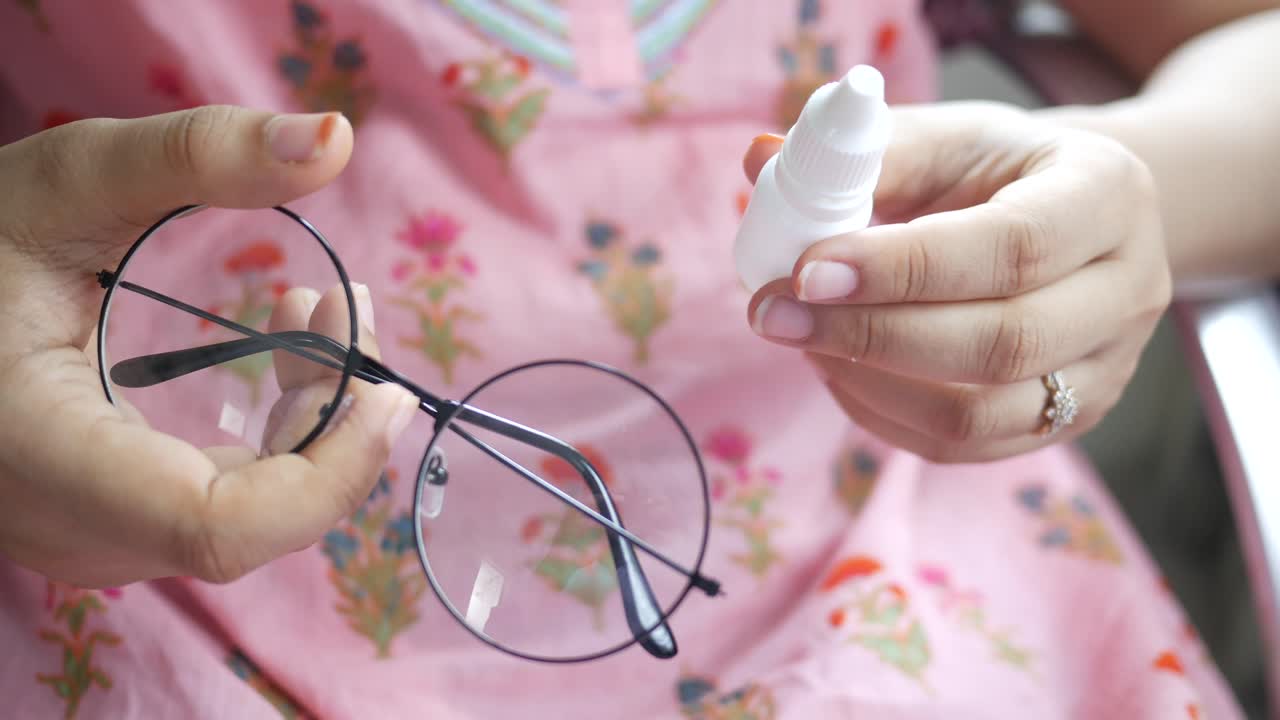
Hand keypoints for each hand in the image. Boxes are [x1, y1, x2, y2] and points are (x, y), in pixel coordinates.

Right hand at [0, 107, 417, 586]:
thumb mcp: (72, 177)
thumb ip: (198, 154)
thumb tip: (337, 136)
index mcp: (42, 453)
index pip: (217, 528)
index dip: (328, 474)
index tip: (384, 389)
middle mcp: (66, 526)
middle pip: (252, 524)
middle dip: (332, 423)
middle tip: (344, 307)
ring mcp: (86, 539)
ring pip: (246, 523)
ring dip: (311, 424)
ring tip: (317, 308)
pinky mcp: (107, 527)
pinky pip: (222, 507)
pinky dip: (276, 438)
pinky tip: (283, 350)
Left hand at [743, 102, 1169, 461]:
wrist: (1071, 220)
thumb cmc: (997, 170)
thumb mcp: (947, 137)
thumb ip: (863, 152)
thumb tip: (758, 157)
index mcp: (1108, 195)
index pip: (1012, 247)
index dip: (903, 268)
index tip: (805, 269)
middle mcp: (1127, 291)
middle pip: (1000, 343)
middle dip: (867, 334)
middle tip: (773, 312)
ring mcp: (1104, 370)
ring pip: (979, 413)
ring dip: (867, 382)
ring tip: (800, 337)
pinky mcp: (1064, 421)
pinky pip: (962, 445)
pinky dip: (881, 414)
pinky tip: (834, 369)